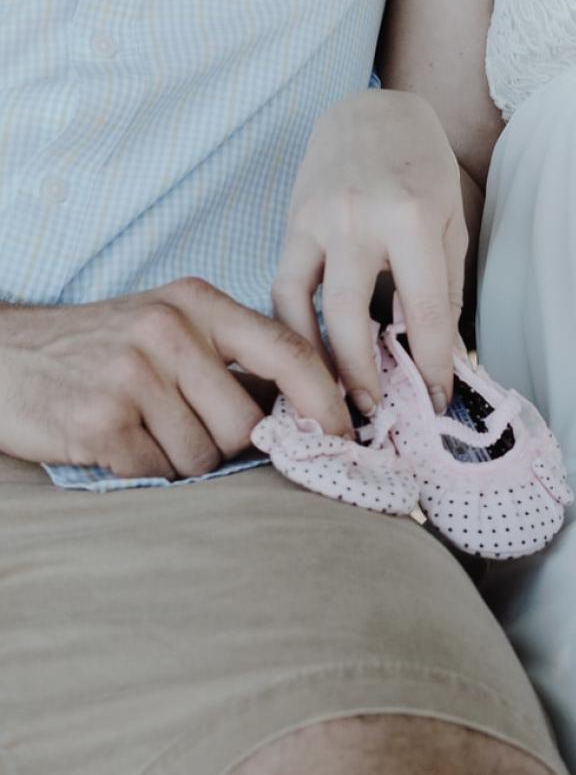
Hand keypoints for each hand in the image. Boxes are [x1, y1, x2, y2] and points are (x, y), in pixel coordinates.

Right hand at [0, 278, 352, 477]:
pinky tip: (114, 442)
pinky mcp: (101, 420)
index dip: (324, 399)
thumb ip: (227, 355)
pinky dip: (142, 471)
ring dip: (177, 460)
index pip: (287, 350)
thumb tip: (305, 409)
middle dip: (224, 444)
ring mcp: (133, 374)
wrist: (1, 358)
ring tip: (139, 429)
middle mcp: (168, 330)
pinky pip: (157, 473)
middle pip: (244, 423)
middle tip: (179, 427)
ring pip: (202, 456)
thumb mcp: (164, 325)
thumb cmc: (95, 349)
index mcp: (196, 302)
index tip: (343, 432)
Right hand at [272, 89, 468, 416]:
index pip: (425, 313)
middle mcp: (359, 220)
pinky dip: (293, 326)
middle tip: (374, 415)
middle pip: (354, 321)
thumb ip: (442, 289)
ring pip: (303, 308)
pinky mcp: (291, 222)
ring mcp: (317, 221)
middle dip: (365, 378)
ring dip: (316, 361)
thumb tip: (437, 357)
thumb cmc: (422, 170)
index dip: (433, 366)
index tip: (437, 403)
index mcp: (412, 219)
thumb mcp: (450, 224)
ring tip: (331, 397)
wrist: (372, 112)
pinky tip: (306, 354)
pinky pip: (282, 287)